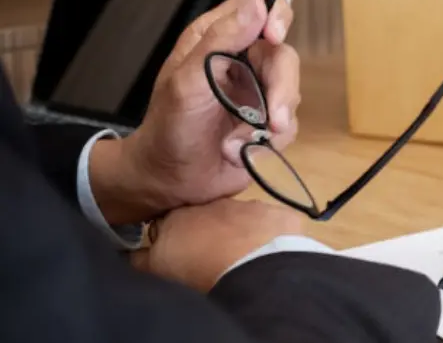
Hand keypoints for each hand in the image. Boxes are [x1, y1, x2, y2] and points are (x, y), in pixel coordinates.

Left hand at [89, 0, 299, 224]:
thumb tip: (259, 6)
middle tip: (271, 120)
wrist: (170, 181)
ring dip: (269, 124)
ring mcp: (258, 91)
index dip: (275, 13)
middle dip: (282, 89)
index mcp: (217, 37)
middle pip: (284, 54)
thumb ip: (221, 41)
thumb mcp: (188, 80)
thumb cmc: (168, 126)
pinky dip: (267, 143)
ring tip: (239, 145)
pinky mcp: (267, 122)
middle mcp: (243, 59)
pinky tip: (241, 152)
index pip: (259, 2)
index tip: (274, 38)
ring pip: (291, 92)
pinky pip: (288, 125)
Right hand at [131, 198, 305, 291]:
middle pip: (206, 215)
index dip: (171, 236)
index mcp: (181, 214)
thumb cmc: (196, 268)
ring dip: (239, 231)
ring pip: (241, 218)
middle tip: (208, 253)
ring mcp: (250, 207)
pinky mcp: (280, 216)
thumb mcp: (157, 267)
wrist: (250, 267)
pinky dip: (270, 236)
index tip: (176, 251)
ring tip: (239, 256)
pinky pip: (273, 225)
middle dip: (206, 229)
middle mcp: (216, 203)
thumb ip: (143, 257)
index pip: (170, 220)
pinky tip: (268, 252)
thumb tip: (134, 253)